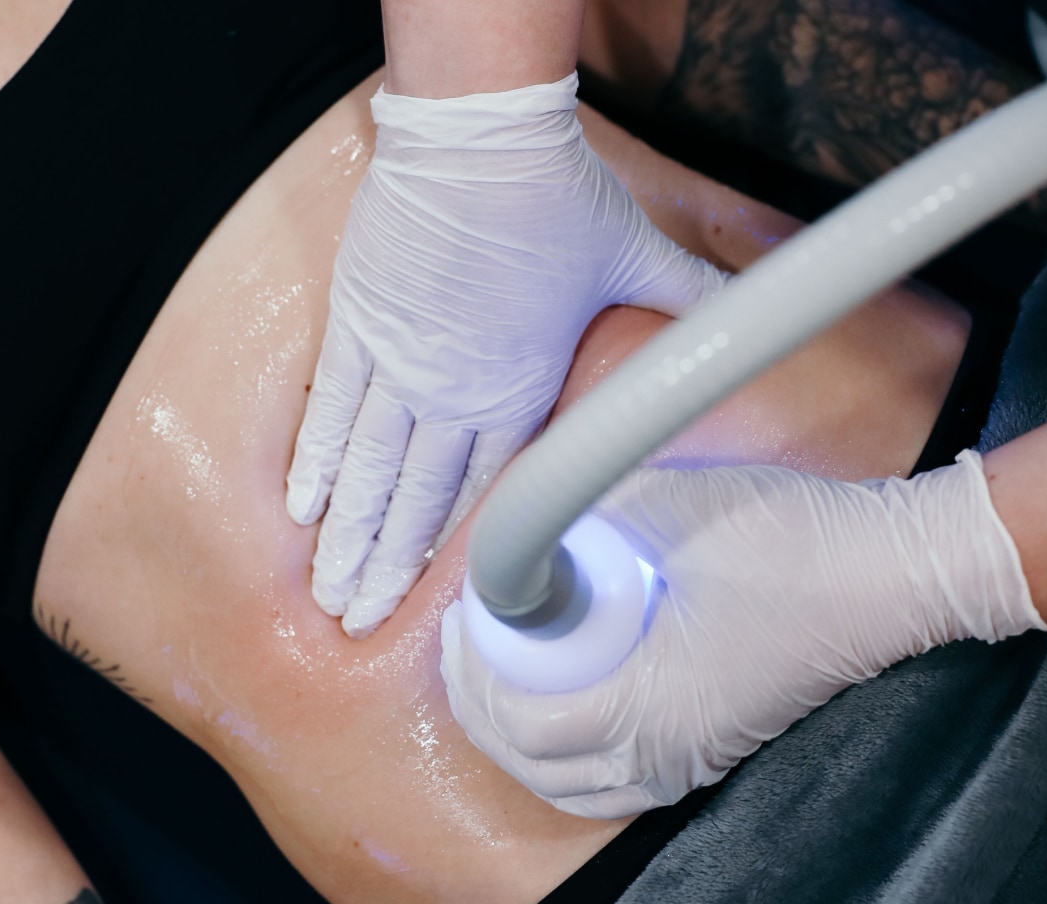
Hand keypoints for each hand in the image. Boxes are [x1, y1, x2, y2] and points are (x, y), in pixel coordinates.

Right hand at [286, 74, 727, 637]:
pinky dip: (318, 462)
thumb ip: (686, 300)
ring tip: (327, 590)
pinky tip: (304, 507)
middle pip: (415, 503)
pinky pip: (333, 410)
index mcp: (522, 391)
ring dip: (346, 535)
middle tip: (359, 624)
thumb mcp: (636, 257)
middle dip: (386, 572)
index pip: (488, 495)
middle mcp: (454, 394)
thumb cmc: (560, 198)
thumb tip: (743, 312)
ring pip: (367, 471)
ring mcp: (400, 364)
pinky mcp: (360, 325)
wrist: (481, 135)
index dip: (460, 559)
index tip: (439, 607)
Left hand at [441, 452, 1046, 818]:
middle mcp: (664, 753)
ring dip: (526, 743)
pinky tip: (570, 711)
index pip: (523, 723)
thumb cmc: (785, 537)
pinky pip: (622, 783)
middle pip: (537, 767)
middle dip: (485, 711)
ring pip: (577, 789)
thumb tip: (528, 532)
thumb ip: (582, 523)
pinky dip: (575, 760)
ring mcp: (694, 762)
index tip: (459, 625)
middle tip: (467, 653)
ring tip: (505, 685)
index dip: (474, 678)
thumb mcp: (665, 504)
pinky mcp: (716, 753)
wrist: (889, 573)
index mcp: (644, 705)